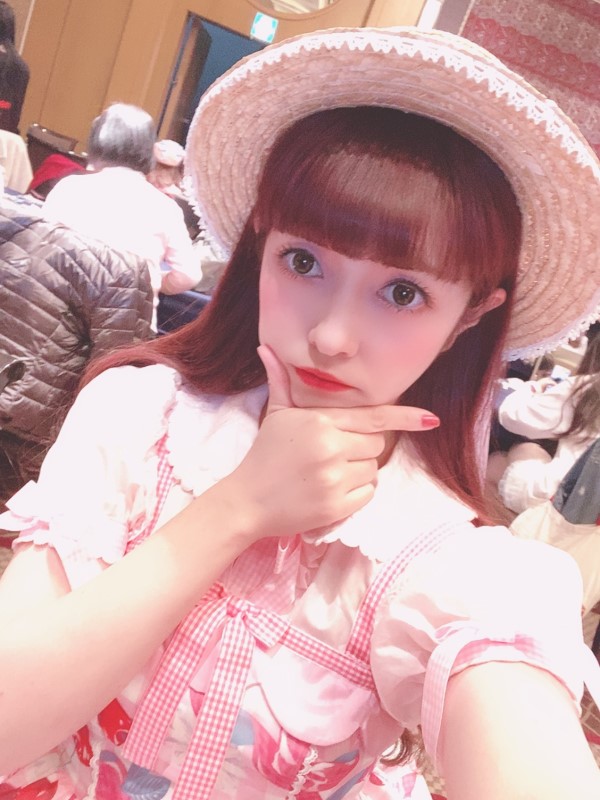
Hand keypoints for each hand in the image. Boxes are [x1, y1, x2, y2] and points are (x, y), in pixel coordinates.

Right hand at [218, 346, 439, 540]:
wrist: (246, 501)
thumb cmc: (264, 455)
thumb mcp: (276, 414)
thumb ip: (280, 381)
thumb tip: (266, 348)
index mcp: (321, 421)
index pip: (374, 417)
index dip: (406, 418)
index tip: (431, 419)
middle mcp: (331, 447)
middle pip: (376, 443)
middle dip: (361, 446)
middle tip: (331, 452)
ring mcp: (334, 479)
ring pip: (373, 469)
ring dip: (358, 471)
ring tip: (326, 473)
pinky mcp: (337, 507)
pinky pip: (368, 494)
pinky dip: (355, 494)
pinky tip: (329, 491)